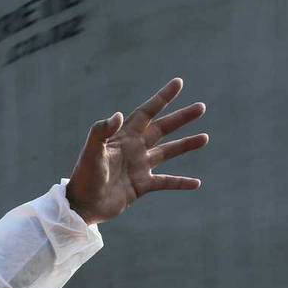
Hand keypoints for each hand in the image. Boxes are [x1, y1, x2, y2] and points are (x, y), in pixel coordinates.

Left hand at [66, 77, 208, 225]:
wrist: (82, 205)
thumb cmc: (84, 176)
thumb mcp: (91, 151)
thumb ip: (102, 131)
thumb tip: (120, 115)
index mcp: (124, 136)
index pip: (147, 112)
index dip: (162, 98)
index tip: (178, 83)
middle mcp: (134, 148)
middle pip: (162, 129)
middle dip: (181, 118)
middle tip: (201, 107)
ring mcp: (139, 167)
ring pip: (168, 152)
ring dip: (186, 145)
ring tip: (204, 137)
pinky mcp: (141, 185)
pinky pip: (166, 182)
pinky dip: (180, 182)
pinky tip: (196, 183)